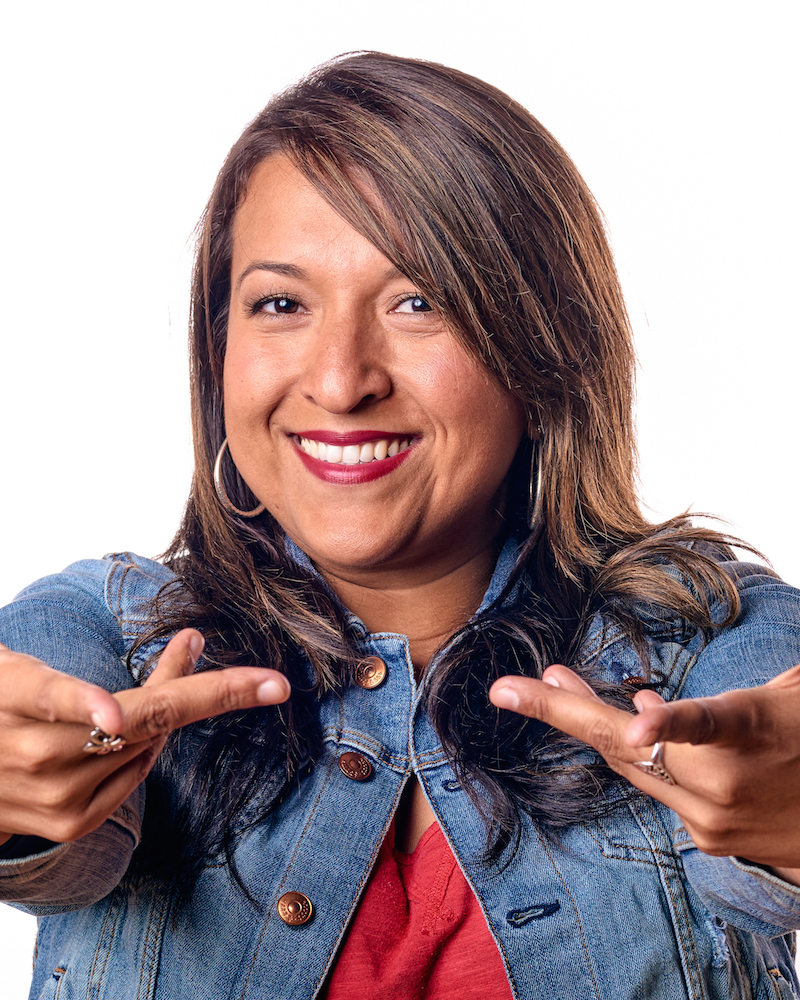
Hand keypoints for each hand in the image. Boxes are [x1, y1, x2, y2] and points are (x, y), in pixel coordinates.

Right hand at [0, 630, 289, 844]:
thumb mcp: (29, 666)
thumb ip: (106, 659)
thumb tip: (195, 640)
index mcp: (14, 695)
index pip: (70, 692)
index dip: (120, 697)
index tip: (131, 706)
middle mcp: (35, 752)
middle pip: (144, 717)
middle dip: (209, 692)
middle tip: (265, 680)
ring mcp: (54, 796)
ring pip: (148, 744)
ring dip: (170, 715)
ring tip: (158, 688)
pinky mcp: (71, 825)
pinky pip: (137, 775)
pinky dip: (150, 747)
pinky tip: (138, 731)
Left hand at [489, 663, 799, 874]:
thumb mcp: (785, 695)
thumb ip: (714, 702)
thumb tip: (640, 708)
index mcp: (751, 730)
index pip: (709, 725)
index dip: (672, 723)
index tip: (638, 722)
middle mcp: (724, 782)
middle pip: (627, 744)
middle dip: (564, 711)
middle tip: (511, 690)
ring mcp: (711, 818)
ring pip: (632, 766)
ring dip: (591, 727)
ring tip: (552, 685)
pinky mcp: (707, 839)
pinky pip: (657, 786)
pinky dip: (639, 755)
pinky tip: (629, 727)